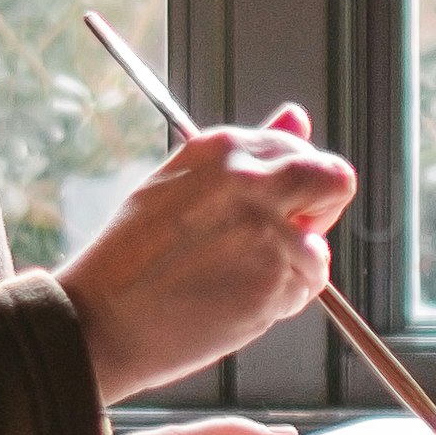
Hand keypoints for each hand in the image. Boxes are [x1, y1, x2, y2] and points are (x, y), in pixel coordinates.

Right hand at [60, 102, 352, 404]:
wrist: (100, 318)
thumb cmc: (133, 259)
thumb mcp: (184, 185)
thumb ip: (252, 154)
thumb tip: (298, 116)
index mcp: (224, 147)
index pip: (301, 149)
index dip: (293, 187)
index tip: (265, 209)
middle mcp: (250, 178)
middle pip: (335, 180)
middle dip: (319, 211)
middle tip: (275, 241)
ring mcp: (266, 226)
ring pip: (319, 247)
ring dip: (290, 270)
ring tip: (232, 281)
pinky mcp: (275, 275)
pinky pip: (306, 287)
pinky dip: (281, 301)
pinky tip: (234, 302)